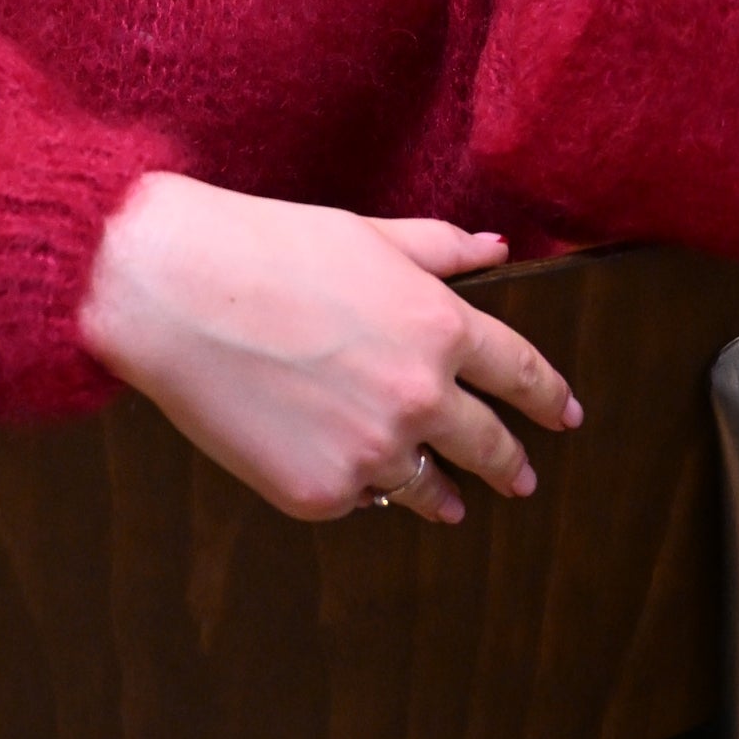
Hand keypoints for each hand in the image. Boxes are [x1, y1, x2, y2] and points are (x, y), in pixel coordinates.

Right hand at [78, 171, 580, 527]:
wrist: (173, 291)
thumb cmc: (266, 247)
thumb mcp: (366, 234)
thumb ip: (439, 248)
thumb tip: (496, 247)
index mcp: (440, 325)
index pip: (522, 372)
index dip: (550, 397)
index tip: (566, 416)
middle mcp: (420, 397)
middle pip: (488, 444)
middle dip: (510, 463)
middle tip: (521, 478)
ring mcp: (372, 451)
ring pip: (427, 487)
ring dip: (443, 495)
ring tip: (452, 503)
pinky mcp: (320, 492)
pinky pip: (357, 499)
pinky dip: (358, 488)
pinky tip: (351, 476)